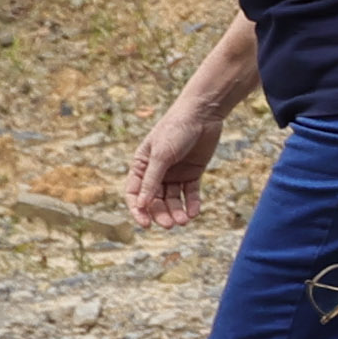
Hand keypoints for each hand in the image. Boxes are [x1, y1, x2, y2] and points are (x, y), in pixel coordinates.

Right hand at [129, 105, 222, 227]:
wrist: (203, 114)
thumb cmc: (176, 129)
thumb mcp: (161, 155)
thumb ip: (152, 179)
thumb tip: (142, 205)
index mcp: (141, 165)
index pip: (135, 194)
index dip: (139, 210)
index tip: (146, 224)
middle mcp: (156, 172)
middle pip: (155, 200)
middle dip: (161, 213)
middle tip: (171, 224)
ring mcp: (175, 173)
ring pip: (173, 199)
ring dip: (177, 211)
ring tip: (184, 221)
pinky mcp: (192, 173)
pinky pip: (190, 193)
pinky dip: (192, 203)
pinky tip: (194, 212)